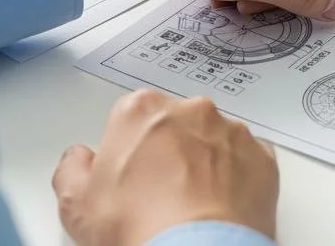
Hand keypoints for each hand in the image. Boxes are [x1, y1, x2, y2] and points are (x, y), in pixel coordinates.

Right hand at [53, 91, 278, 245]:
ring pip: (213, 139)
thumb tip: (78, 160)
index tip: (128, 176)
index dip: (127, 150)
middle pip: (174, 123)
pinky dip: (237, 177)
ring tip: (192, 205)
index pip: (130, 117)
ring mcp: (231, 132)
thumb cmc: (140, 225)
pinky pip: (247, 161)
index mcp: (141, 110)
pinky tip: (220, 206)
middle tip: (159, 193)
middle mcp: (190, 110)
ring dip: (205, 162)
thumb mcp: (75, 202)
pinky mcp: (262, 157)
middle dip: (168, 150)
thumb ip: (72, 167)